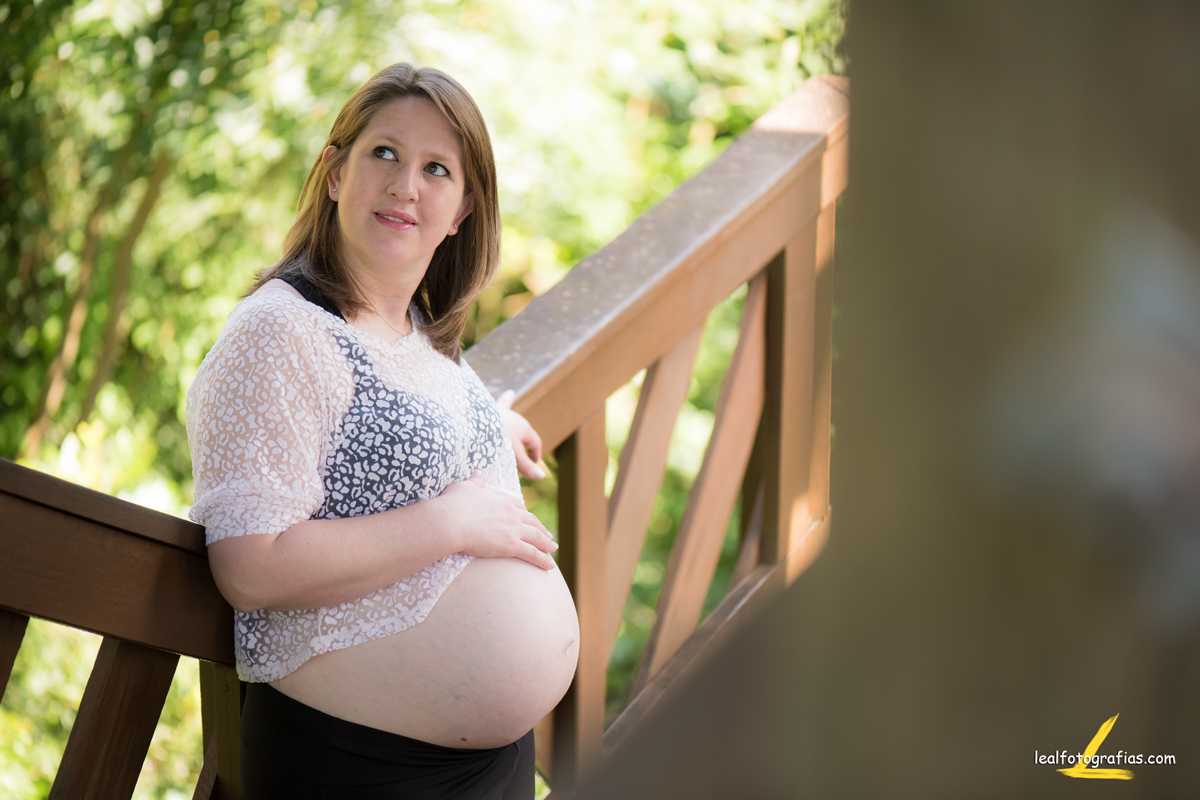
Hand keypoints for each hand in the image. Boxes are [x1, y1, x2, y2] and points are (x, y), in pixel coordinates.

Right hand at [436, 471, 557, 569]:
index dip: (526, 515)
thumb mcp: (463, 487)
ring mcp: (513, 529)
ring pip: (536, 537)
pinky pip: (532, 553)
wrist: (450, 521)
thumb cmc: (452, 504)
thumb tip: (479, 473)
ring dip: (546, 544)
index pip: (519, 507)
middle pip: (532, 521)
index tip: (529, 520)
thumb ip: (474, 481)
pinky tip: (549, 565)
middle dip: (541, 529)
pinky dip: (542, 559)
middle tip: (547, 535)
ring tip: (553, 549)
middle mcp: (512, 512)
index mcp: (502, 498)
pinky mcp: (511, 545)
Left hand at [497, 389, 545, 479]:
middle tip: (518, 460)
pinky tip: (510, 393)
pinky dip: (507, 399)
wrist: (476, 421)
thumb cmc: (496, 439)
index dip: (535, 455)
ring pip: (513, 420)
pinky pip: (502, 403)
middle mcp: (516, 418)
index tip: (532, 464)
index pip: (535, 442)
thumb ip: (525, 465)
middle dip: (523, 446)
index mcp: (524, 428)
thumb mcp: (512, 455)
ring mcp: (504, 413)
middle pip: (523, 434)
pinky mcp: (492, 410)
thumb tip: (541, 476)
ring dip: (514, 429)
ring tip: (518, 428)